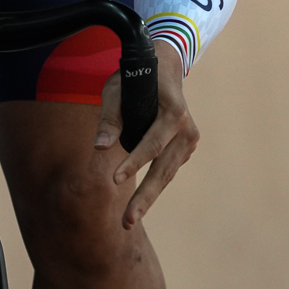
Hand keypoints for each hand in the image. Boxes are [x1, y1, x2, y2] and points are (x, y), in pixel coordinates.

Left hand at [94, 41, 197, 229]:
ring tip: (128, 221)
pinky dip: (154, 186)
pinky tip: (139, 202)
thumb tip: (99, 148)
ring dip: (148, 198)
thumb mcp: (117, 89)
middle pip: (163, 169)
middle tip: (127, 221)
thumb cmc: (136, 76)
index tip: (114, 180)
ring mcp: (189, 140)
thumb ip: (110, 119)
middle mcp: (187, 129)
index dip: (133, 162)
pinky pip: (167, 170)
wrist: (166, 66)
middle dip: (144, 197)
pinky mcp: (185, 148)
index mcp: (174, 112)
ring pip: (166, 175)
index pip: (152, 144)